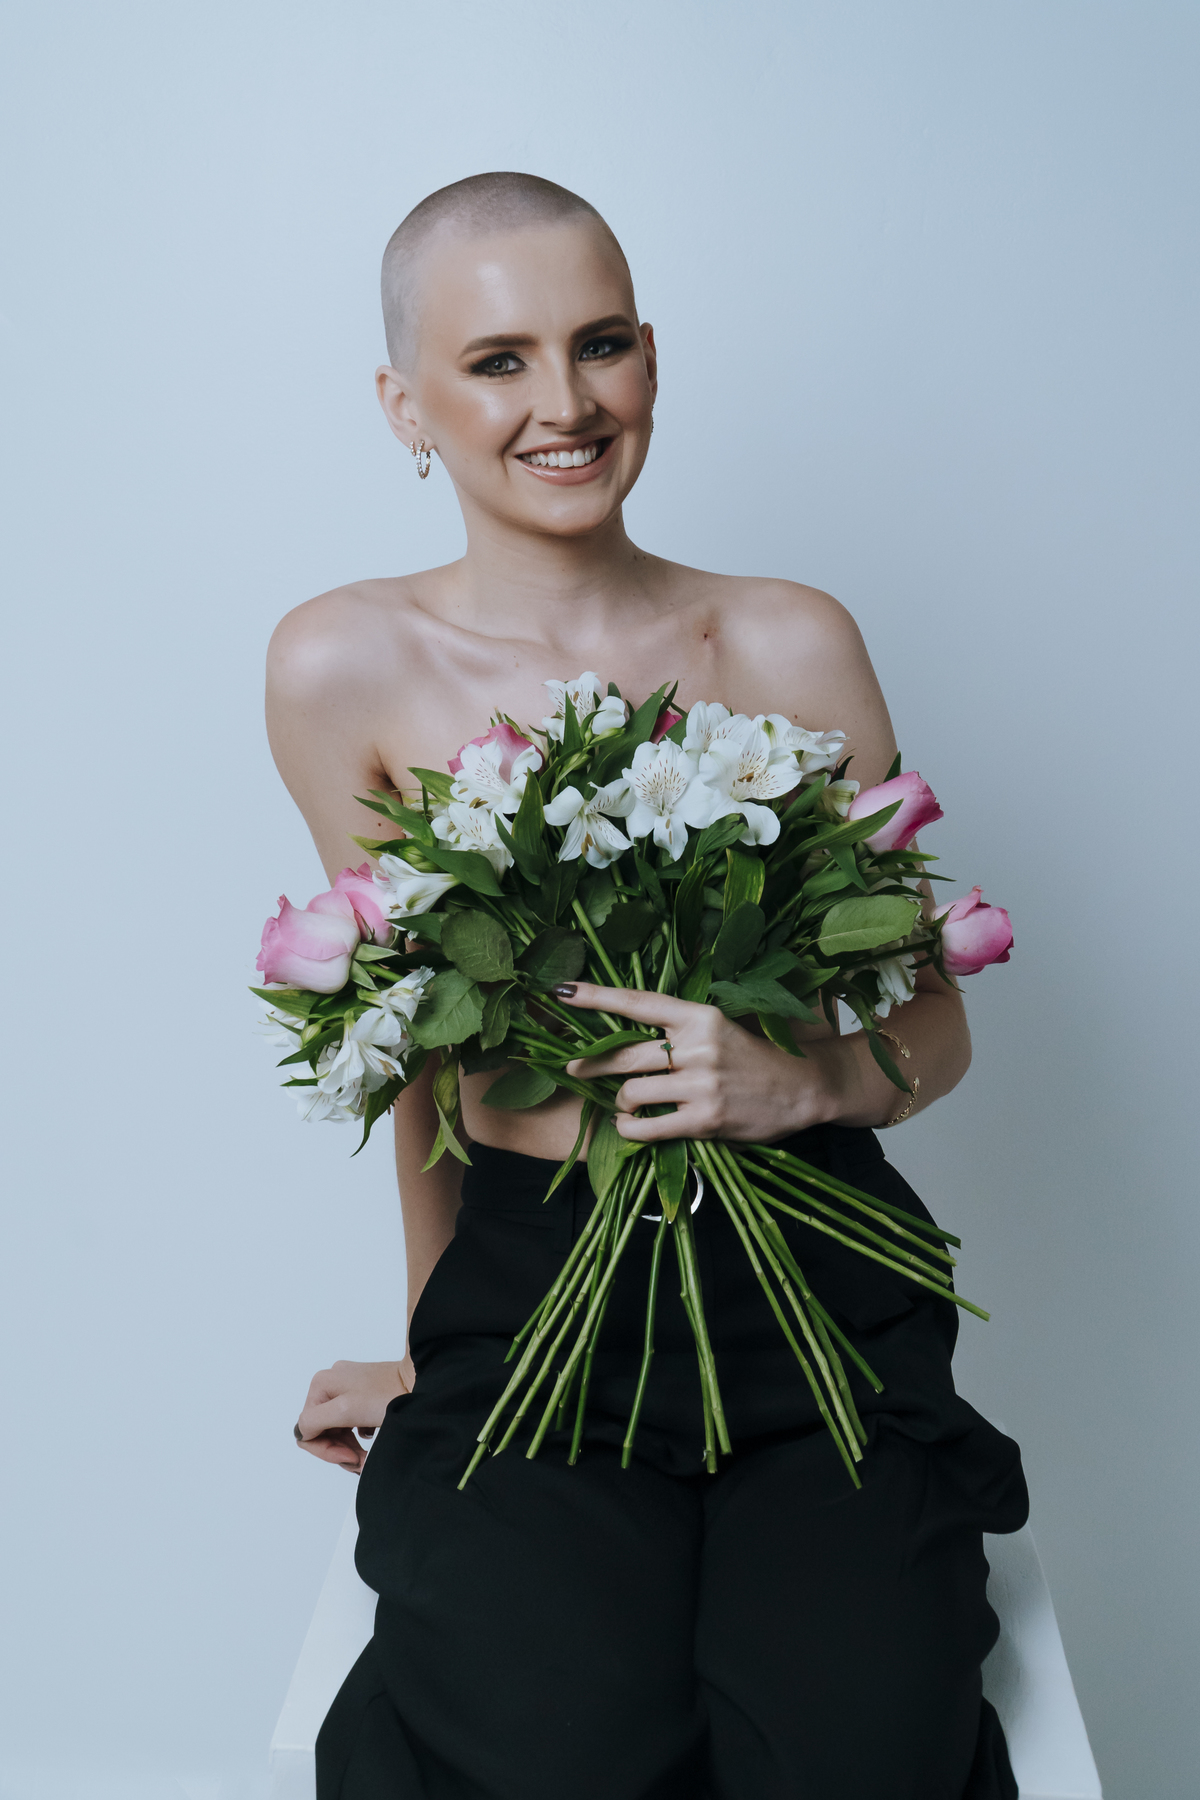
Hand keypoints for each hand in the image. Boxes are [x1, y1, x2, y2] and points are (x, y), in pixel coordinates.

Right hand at [294, 1357, 413, 1472]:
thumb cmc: (387, 1395)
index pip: (307, 1430)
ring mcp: (347, 1386)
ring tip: (367, 1456)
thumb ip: (314, 1421)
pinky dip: (358, 1435)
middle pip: (322, 1430)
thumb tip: (301, 1433)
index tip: (352, 1459)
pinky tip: (372, 1435)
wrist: (422, 1380)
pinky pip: (350, 1421)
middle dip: (339, 1450)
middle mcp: (330, 1382)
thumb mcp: (345, 1410)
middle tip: (362, 1461)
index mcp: (321, 1385)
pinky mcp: (363, 1392)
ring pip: (336, 1428)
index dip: (326, 1451)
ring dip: (349, 1446)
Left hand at [557, 982, 837, 1142]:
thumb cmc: (755, 1059)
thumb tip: (625, 1044)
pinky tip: (630, 1127)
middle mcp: (699, 1045)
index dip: (596, 997)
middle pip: (625, 1054)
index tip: (562, 991)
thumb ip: (679, 1033)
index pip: (638, 1002)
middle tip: (572, 1069)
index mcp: (700, 1016)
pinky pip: (648, 1126)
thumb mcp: (719, 1031)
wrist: (803, 1089)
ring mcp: (702, 1083)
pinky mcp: (705, 1119)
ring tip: (624, 1107)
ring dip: (620, 1103)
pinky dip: (630, 1129)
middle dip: (592, 1064)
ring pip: (633, 1092)